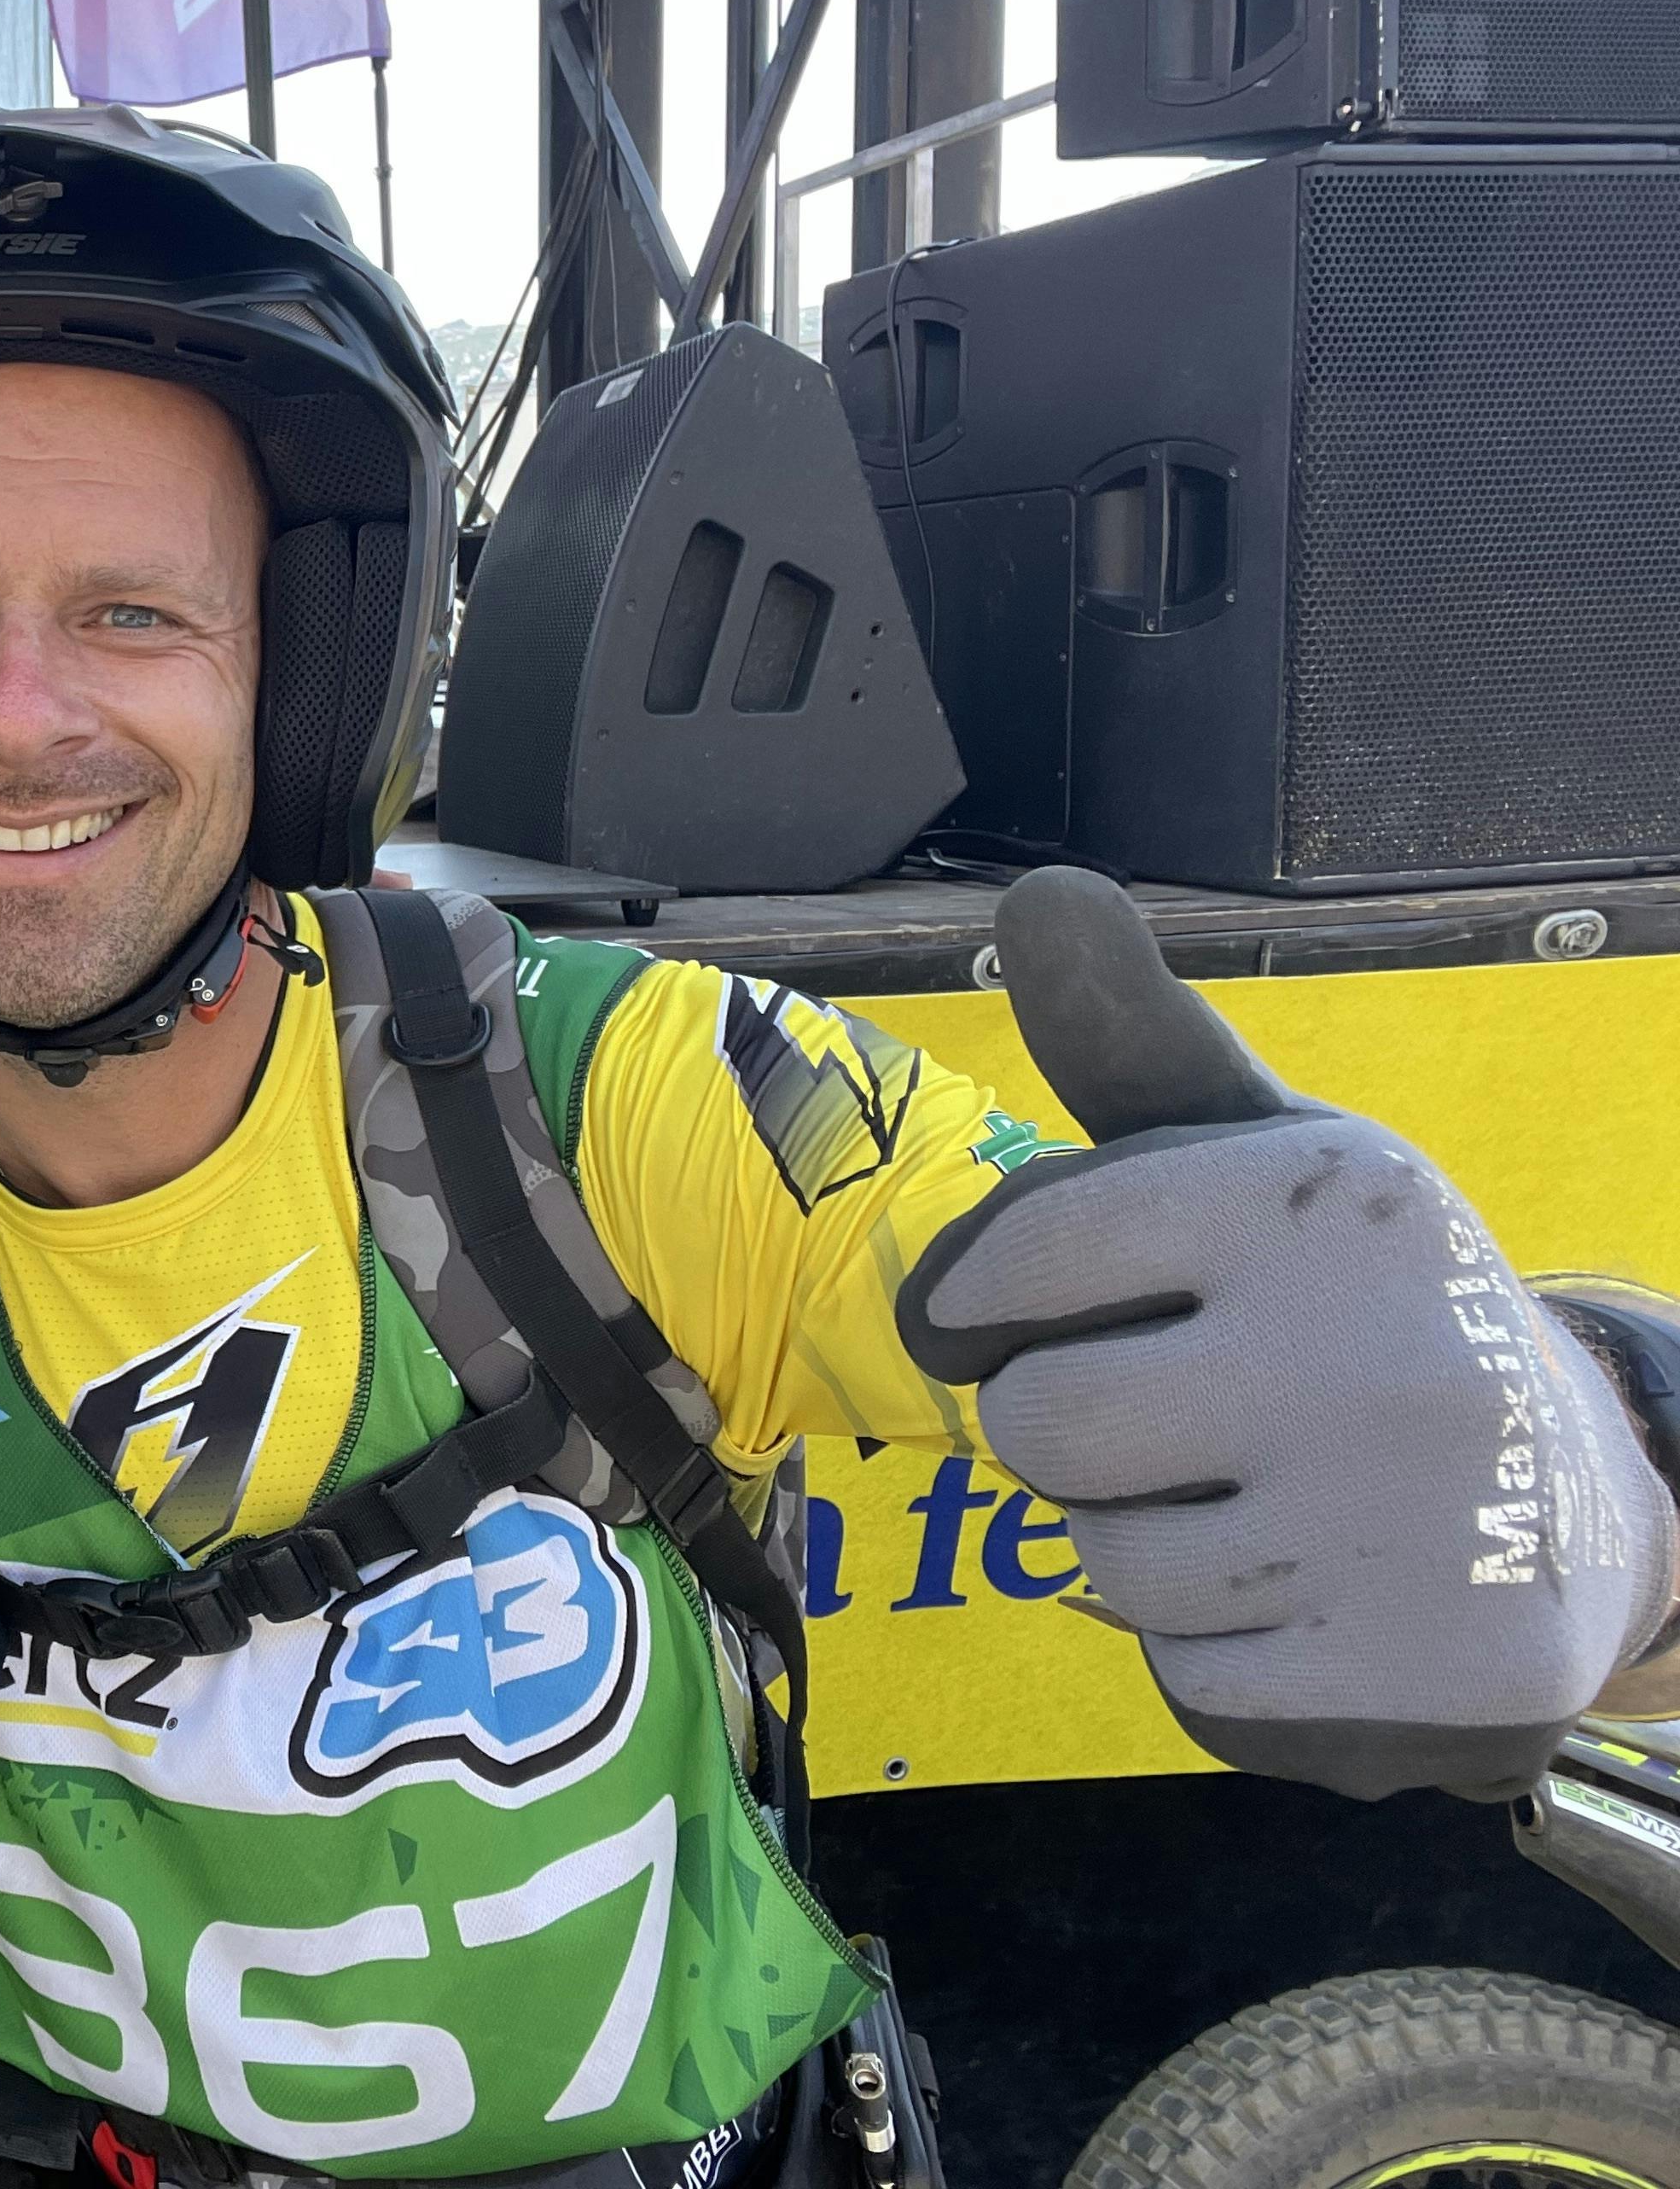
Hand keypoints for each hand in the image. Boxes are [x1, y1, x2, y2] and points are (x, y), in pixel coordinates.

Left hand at [897, 869, 1674, 1799]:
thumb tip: (1037, 894)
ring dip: (1148, 1544)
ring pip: (1106, 1563)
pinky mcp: (1420, 1676)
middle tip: (1175, 1415)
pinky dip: (1221, 1649)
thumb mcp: (1255, 1156)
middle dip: (1070, 1432)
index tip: (1026, 1306)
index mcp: (1319, 1202)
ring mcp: (1405, 1527)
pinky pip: (1187, 1677)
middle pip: (1040, 1428)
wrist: (1584, 1496)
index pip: (1015, 1259)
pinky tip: (1312, 1592)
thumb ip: (1127, 1042)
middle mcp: (1374, 1353)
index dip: (985, 1299)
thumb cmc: (1355, 1304)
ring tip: (1263, 1498)